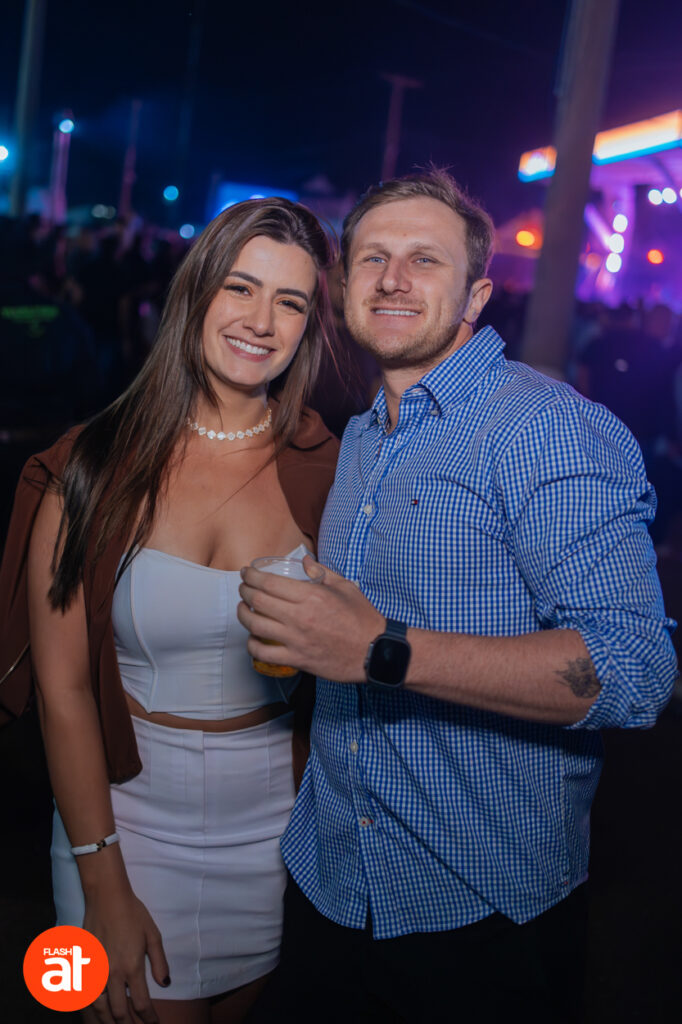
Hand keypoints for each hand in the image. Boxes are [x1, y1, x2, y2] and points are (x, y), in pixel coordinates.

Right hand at [83, 888, 168, 1022]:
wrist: (106, 897)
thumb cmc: (133, 913)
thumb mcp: (153, 934)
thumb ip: (159, 961)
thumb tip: (165, 983)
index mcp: (132, 967)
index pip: (142, 1003)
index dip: (149, 1018)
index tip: (153, 1023)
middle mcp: (112, 974)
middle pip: (119, 1012)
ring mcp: (94, 971)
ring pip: (98, 1009)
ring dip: (107, 1022)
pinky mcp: (82, 966)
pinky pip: (82, 996)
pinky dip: (88, 1010)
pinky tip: (94, 1014)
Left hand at [238, 556, 383, 681]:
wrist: (374, 651)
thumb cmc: (362, 618)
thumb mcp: (345, 587)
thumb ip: (322, 572)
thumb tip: (305, 561)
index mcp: (311, 596)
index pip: (270, 583)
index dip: (252, 576)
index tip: (247, 573)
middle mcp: (300, 617)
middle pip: (258, 601)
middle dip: (245, 591)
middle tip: (243, 588)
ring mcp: (296, 640)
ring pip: (256, 626)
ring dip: (243, 615)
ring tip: (243, 609)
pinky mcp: (297, 659)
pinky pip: (264, 654)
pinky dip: (253, 645)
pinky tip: (252, 638)